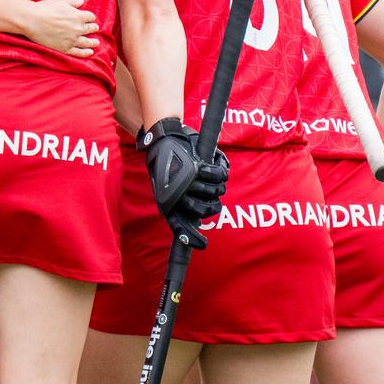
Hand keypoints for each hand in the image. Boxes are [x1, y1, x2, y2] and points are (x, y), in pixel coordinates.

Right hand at [21, 0, 98, 56]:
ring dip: (93, 42)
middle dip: (93, 28)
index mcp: (78, 16)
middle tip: (94, 28)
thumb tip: (82, 1)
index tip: (89, 18)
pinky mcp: (65, 48)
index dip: (90, 17)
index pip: (91, 17)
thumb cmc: (45, 8)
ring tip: (96, 43)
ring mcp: (72, 40)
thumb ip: (73, 2)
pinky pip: (79, 52)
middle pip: (91, 29)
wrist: (32, 21)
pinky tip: (90, 52)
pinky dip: (86, 53)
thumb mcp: (60, 1)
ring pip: (88, 42)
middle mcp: (78, 28)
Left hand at [140, 117, 229, 248]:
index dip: (191, 238)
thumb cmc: (169, 163)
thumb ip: (181, 206)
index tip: (203, 245)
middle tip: (213, 192)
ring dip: (218, 183)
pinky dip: (220, 170)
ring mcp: (187, 182)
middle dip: (215, 203)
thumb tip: (191, 226)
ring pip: (215, 191)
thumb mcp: (168, 185)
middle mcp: (177, 196)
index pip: (179, 226)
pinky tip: (214, 164)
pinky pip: (218, 176)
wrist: (164, 138)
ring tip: (211, 173)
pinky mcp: (196, 168)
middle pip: (207, 210)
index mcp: (168, 203)